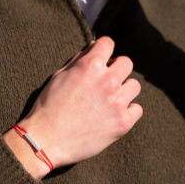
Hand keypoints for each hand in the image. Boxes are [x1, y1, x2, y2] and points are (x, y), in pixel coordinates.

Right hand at [17, 37, 142, 169]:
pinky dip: (128, 111)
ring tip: (110, 100)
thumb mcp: (58, 77)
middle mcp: (108, 81)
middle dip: (116, 69)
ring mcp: (117, 102)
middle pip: (126, 63)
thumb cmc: (48, 107)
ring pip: (134, 86)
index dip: (104, 49)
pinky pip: (137, 109)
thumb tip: (93, 49)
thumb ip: (78, 60)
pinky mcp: (122, 123)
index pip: (108, 43)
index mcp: (90, 66)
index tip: (102, 57)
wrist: (46, 140)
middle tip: (105, 81)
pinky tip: (114, 115)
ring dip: (124, 90)